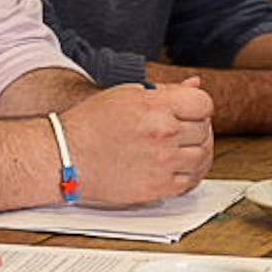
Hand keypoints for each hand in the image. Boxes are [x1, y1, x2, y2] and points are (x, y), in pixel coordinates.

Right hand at [60, 80, 215, 204]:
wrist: (67, 156)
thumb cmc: (91, 124)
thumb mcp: (128, 94)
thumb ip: (167, 91)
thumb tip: (195, 84)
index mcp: (156, 106)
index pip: (204, 103)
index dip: (198, 106)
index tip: (190, 112)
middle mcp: (163, 133)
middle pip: (204, 129)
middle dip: (195, 128)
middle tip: (181, 130)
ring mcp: (163, 162)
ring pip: (203, 156)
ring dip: (196, 151)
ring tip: (182, 149)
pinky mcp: (159, 187)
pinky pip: (192, 181)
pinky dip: (191, 173)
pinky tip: (179, 167)